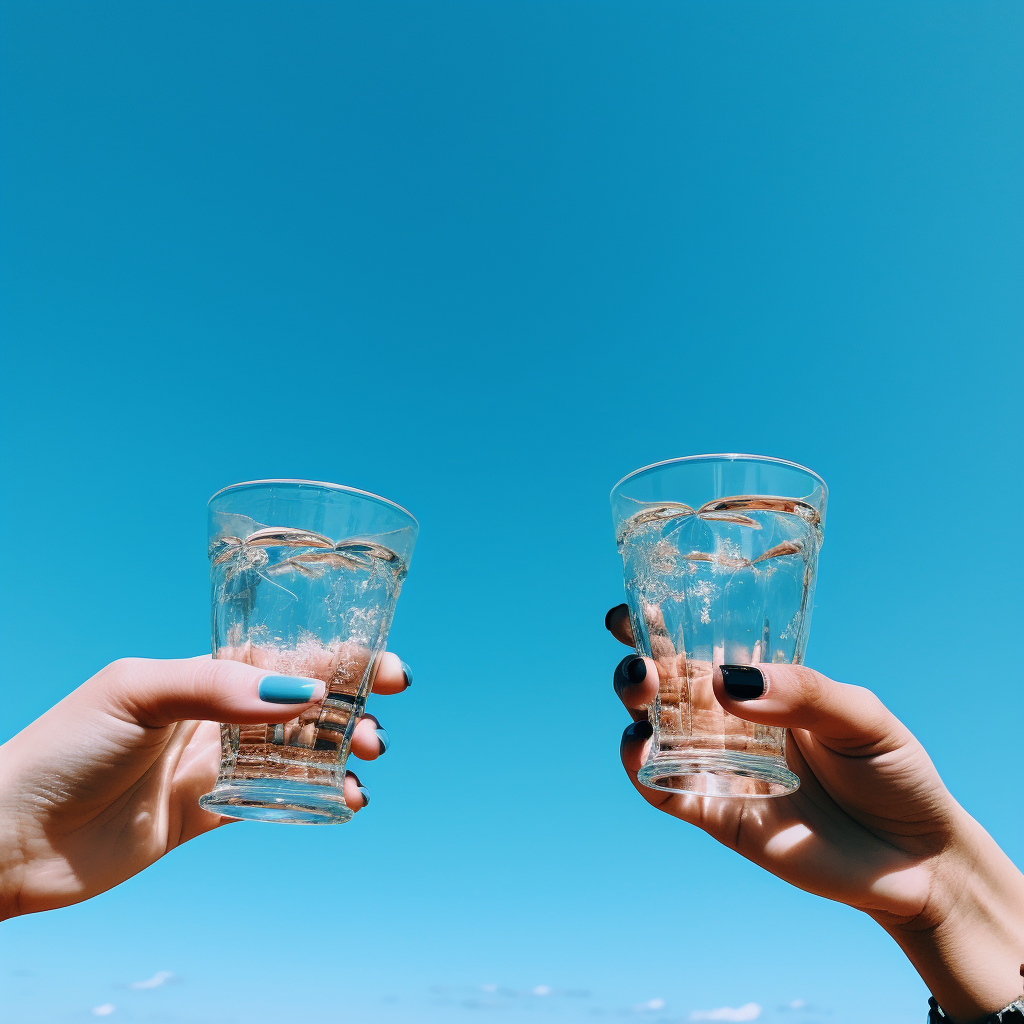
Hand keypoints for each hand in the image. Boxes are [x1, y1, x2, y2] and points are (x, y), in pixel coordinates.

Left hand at [0, 651, 410, 918]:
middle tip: (376, 732)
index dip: (342, 659)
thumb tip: (306, 692)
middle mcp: (215, 713)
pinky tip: (343, 803)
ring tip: (364, 765)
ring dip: (340, 754)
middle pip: (304, 705)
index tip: (388, 671)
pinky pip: (275, 799)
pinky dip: (316, 799)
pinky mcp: (208, 812)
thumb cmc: (64, 749)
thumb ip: (219, 688)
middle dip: (351, 711)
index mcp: (203, 673)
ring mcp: (213, 763)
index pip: (287, 657)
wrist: (11, 837)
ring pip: (298, 752)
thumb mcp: (138, 692)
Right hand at [607, 605, 1023, 1021]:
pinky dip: (641, 768)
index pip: (699, 645)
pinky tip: (642, 748)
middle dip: (638, 662)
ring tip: (644, 689)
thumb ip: (800, 692)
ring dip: (634, 704)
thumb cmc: (893, 771)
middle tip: (643, 660)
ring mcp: (718, 765)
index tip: (633, 607)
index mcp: (758, 685)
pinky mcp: (716, 812)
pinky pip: (663, 788)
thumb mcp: (859, 715)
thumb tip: (726, 681)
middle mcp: (728, 720)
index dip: (658, 625)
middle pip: (664, 683)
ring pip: (653, 729)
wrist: (916, 858)